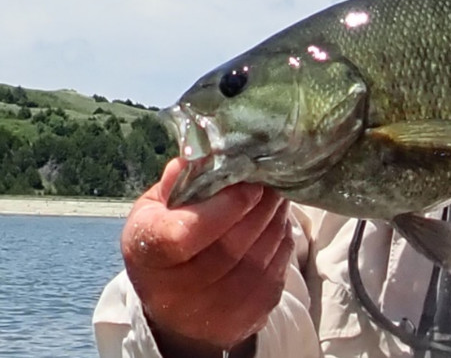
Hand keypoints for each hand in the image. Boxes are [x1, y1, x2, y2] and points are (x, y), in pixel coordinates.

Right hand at [121, 158, 293, 357]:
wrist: (175, 300)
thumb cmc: (166, 237)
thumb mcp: (157, 206)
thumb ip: (179, 181)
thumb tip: (201, 153)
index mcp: (148, 254)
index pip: (185, 235)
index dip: (225, 207)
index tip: (248, 183)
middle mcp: (175, 293)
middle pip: (231, 245)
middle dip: (260, 206)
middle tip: (272, 179)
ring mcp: (211, 311)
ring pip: (258, 258)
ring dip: (275, 220)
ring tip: (276, 197)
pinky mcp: (244, 318)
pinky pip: (275, 273)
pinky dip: (281, 242)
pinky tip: (276, 223)